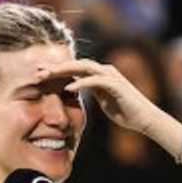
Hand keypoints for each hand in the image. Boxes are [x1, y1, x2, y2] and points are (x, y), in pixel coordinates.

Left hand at [39, 59, 160, 135]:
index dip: (57, 70)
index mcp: (99, 75)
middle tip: (38, 71)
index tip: (39, 74)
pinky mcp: (116, 85)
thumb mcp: (102, 99)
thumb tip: (77, 90)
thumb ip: (91, 92)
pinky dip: (81, 83)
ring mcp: (111, 76)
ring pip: (84, 67)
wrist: (143, 118)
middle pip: (76, 64)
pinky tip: (67, 87)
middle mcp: (104, 71)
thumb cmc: (123, 110)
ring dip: (65, 70)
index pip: (75, 68)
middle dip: (56, 67)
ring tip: (48, 75)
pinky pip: (95, 81)